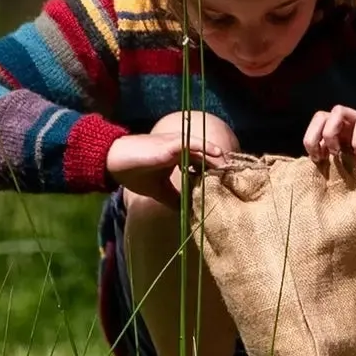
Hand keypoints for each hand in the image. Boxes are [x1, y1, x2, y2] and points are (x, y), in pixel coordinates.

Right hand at [107, 123, 237, 207]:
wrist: (115, 162)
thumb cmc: (134, 172)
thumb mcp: (159, 190)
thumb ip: (175, 197)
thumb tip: (187, 211)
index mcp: (178, 157)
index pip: (203, 163)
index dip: (216, 171)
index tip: (229, 184)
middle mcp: (181, 148)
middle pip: (208, 155)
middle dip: (223, 165)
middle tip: (239, 177)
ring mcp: (177, 144)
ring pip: (204, 148)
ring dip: (220, 157)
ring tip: (234, 168)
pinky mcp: (172, 144)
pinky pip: (193, 143)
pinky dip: (207, 148)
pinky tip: (218, 154)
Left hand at [304, 89, 355, 167]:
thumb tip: (340, 181)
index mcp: (346, 131)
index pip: (318, 130)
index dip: (311, 144)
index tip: (317, 163)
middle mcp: (350, 123)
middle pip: (319, 117)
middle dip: (313, 137)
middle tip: (321, 157)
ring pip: (335, 113)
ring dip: (331, 134)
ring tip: (340, 152)